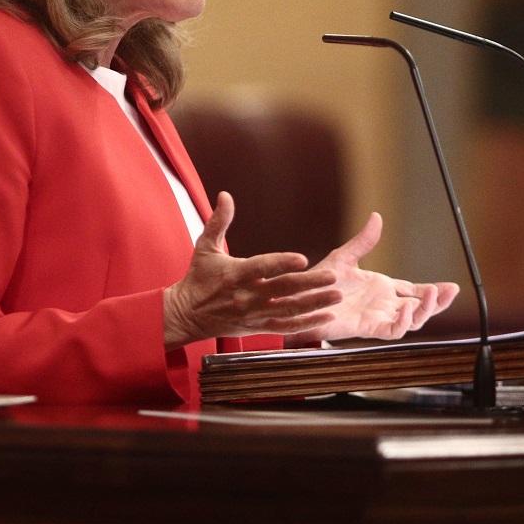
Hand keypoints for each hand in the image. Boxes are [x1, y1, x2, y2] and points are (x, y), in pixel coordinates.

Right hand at [163, 192, 342, 347]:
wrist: (186, 315)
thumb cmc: (197, 278)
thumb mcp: (205, 247)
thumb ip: (218, 221)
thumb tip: (225, 195)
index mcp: (236, 274)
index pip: (262, 267)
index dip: (282, 263)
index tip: (303, 259)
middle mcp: (247, 296)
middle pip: (283, 289)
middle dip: (310, 283)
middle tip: (333, 277)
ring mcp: (254, 314)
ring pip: (289, 310)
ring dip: (315, 303)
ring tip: (337, 296)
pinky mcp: (258, 328)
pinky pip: (286, 328)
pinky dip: (307, 324)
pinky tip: (326, 318)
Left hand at [286, 212, 459, 344]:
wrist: (299, 300)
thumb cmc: (318, 283)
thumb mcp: (344, 257)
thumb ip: (363, 241)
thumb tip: (377, 217)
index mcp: (382, 289)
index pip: (414, 291)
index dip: (433, 291)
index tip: (451, 287)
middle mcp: (383, 305)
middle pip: (419, 309)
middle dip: (437, 302)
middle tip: (450, 292)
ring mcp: (377, 317)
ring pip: (410, 321)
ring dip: (425, 311)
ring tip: (431, 296)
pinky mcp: (367, 327)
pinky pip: (391, 330)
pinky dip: (403, 321)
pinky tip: (408, 308)